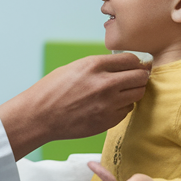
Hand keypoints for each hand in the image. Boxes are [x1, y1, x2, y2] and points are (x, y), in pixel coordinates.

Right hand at [0, 54, 148, 159]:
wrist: (40, 116)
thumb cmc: (53, 90)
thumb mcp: (75, 67)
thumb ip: (100, 66)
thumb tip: (121, 65)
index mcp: (95, 65)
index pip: (131, 59)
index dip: (135, 62)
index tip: (135, 66)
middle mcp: (105, 83)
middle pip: (140, 76)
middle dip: (139, 76)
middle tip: (134, 79)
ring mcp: (108, 103)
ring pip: (138, 94)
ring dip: (132, 92)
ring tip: (121, 93)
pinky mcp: (108, 120)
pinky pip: (127, 110)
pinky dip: (122, 107)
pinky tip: (109, 106)